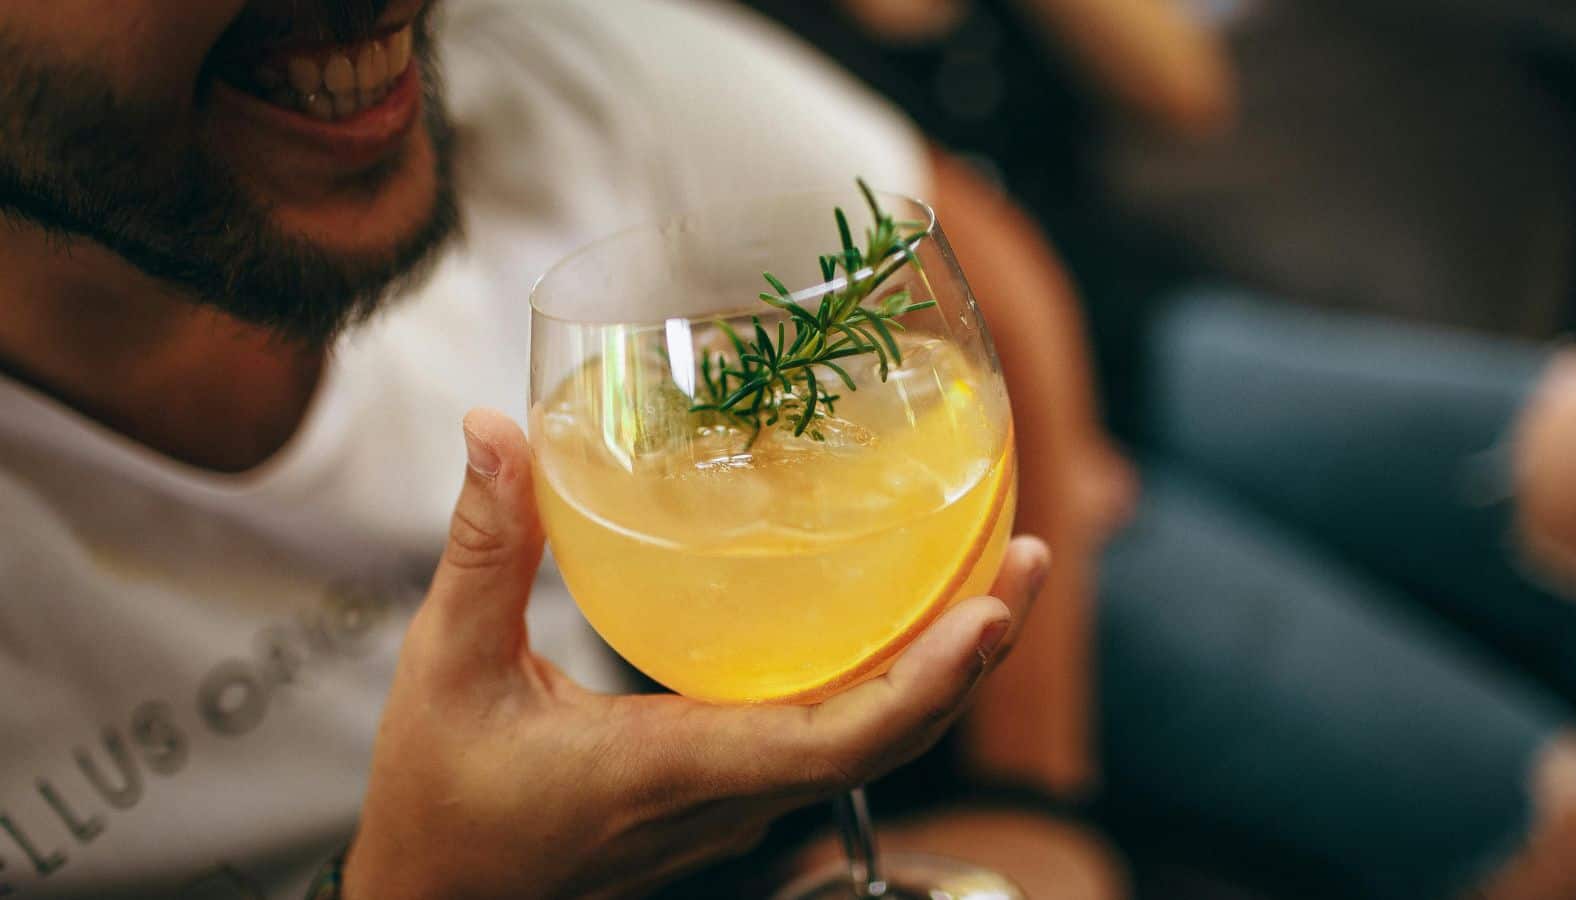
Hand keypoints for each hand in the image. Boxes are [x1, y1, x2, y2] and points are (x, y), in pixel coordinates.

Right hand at [342, 408, 1049, 899]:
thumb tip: (497, 431)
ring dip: (947, 668)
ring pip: (875, 746)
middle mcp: (730, 796)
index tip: (990, 612)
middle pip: (891, 740)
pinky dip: (895, 684)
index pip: (837, 743)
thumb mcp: (447, 668)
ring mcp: (737, 806)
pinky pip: (838, 744)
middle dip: (973, 656)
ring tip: (997, 576)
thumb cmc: (440, 803)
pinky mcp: (729, 798)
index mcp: (674, 767)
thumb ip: (483, 546)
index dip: (928, 683)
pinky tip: (906, 619)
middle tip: (1028, 556)